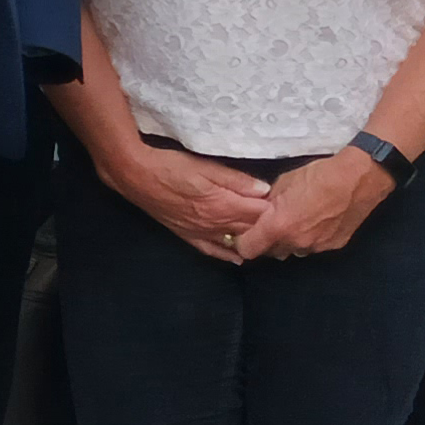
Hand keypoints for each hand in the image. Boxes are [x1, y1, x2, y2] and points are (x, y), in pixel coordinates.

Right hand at [95, 140, 274, 263]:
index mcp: (223, 205)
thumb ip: (236, 180)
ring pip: (233, 242)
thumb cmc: (171, 166)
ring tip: (267, 240)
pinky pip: (210, 249)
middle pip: (249, 229)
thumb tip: (265, 190)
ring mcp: (200, 232)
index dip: (275, 210)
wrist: (136, 176)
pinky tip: (237, 258)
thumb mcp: (206, 166)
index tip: (287, 205)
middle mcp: (214, 224)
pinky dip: (225, 255)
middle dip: (267, 226)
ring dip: (250, 241)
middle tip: (283, 223)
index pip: (258, 213)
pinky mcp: (187, 235)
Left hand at [231, 151, 391, 261]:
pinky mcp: (334, 246)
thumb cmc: (319, 175)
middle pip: (271, 252)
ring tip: (298, 220)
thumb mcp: (284, 182)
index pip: (248, 249)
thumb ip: (269, 201)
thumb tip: (263, 209)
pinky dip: (310, 238)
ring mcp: (316, 247)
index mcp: (279, 226)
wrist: (358, 178)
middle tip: (272, 223)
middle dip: (267, 240)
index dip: (242, 242)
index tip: (244, 233)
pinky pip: (313, 247)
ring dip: (290, 240)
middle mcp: (296, 242)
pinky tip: (317, 222)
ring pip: (293, 250)